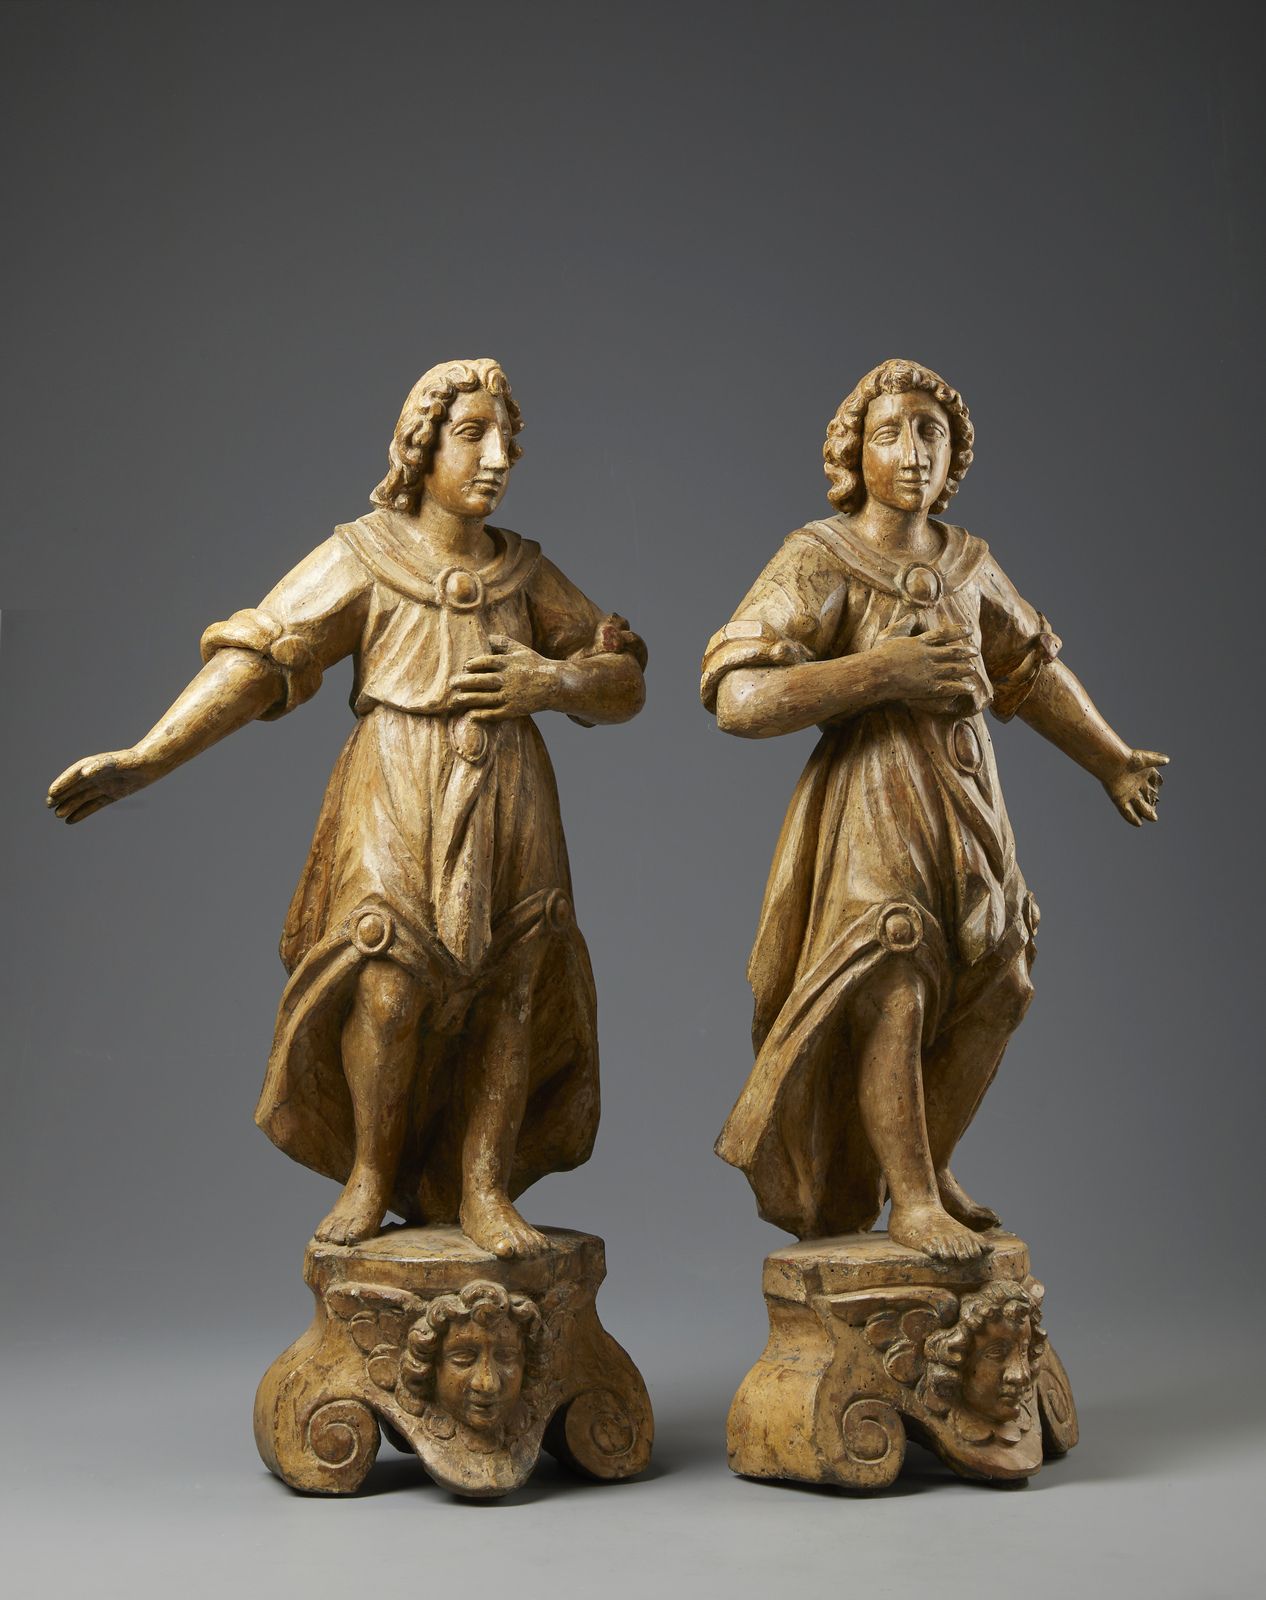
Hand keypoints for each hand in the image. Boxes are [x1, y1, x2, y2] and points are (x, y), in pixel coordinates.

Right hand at [47, 747, 164, 823]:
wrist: (151, 765)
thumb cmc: (134, 762)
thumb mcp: (119, 763)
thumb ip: (102, 766)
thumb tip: (85, 772)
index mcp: (94, 764)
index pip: (74, 775)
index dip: (62, 783)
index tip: (51, 792)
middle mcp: (96, 775)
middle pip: (74, 787)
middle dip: (61, 795)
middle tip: (48, 805)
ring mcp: (103, 786)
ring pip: (82, 797)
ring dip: (69, 805)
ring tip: (57, 815)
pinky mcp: (111, 795)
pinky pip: (93, 805)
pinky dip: (82, 812)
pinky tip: (71, 820)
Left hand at [448, 636, 560, 720]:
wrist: (553, 685)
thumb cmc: (534, 664)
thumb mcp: (520, 649)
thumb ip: (502, 642)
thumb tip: (485, 636)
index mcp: (509, 663)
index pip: (487, 662)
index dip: (473, 664)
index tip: (464, 667)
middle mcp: (508, 679)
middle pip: (483, 681)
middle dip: (465, 683)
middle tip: (451, 684)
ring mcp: (511, 696)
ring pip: (486, 698)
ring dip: (469, 699)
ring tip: (455, 700)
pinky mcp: (514, 710)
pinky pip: (495, 713)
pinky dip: (482, 714)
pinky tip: (471, 714)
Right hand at [871, 626, 989, 714]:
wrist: (876, 674)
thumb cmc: (879, 654)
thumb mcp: (890, 635)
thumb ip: (903, 624)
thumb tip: (912, 615)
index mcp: (921, 642)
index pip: (944, 634)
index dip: (958, 631)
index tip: (969, 630)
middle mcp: (929, 656)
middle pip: (953, 653)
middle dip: (966, 651)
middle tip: (976, 651)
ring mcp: (930, 672)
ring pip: (954, 669)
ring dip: (965, 669)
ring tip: (973, 669)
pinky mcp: (928, 687)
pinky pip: (949, 687)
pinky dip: (962, 687)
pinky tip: (971, 688)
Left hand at [1104, 748, 1167, 825]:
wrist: (1110, 763)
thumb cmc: (1127, 759)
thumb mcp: (1145, 759)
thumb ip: (1156, 760)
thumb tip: (1167, 760)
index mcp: (1141, 775)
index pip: (1153, 785)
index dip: (1155, 790)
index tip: (1158, 793)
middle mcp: (1134, 785)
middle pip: (1146, 797)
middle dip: (1151, 806)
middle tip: (1155, 816)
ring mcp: (1127, 793)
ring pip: (1138, 805)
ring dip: (1145, 812)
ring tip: (1153, 818)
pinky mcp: (1118, 799)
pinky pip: (1126, 810)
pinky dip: (1131, 817)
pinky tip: (1139, 824)